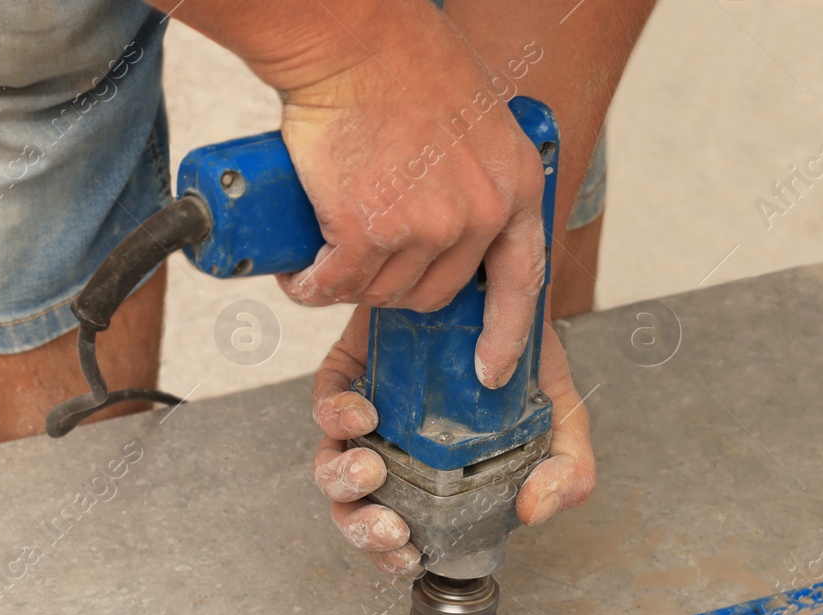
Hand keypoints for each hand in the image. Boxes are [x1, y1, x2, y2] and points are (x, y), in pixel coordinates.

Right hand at [274, 4, 547, 389]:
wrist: (350, 38)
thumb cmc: (400, 60)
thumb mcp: (474, 119)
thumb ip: (476, 171)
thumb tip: (455, 215)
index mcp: (515, 185)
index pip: (522, 279)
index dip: (504, 331)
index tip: (488, 368)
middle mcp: (481, 213)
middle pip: (434, 292)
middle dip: (394, 289)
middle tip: (361, 264)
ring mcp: (427, 227)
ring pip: (382, 292)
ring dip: (348, 288)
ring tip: (322, 261)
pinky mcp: (370, 232)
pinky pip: (337, 284)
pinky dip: (311, 287)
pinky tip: (300, 274)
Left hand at [311, 307, 594, 575]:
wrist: (508, 285)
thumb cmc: (527, 358)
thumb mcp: (564, 419)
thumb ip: (566, 473)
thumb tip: (532, 512)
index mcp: (436, 477)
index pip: (400, 528)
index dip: (391, 552)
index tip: (408, 552)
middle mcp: (397, 451)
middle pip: (354, 507)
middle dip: (362, 527)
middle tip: (391, 526)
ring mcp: (370, 412)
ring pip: (329, 461)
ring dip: (342, 479)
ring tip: (373, 469)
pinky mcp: (350, 369)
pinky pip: (324, 401)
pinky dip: (334, 414)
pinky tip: (364, 413)